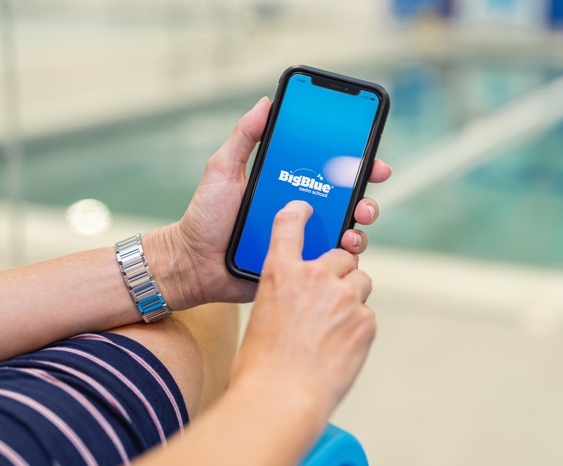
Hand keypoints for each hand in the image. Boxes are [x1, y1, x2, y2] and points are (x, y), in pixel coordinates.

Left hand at [148, 97, 390, 309]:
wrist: (194, 262)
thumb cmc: (206, 217)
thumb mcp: (222, 170)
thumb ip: (244, 137)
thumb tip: (265, 103)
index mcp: (288, 184)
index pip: (328, 170)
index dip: (354, 161)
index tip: (369, 153)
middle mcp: (302, 211)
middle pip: (346, 199)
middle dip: (365, 191)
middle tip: (368, 188)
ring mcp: (304, 239)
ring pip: (346, 229)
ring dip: (360, 222)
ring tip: (355, 221)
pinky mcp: (300, 265)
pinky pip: (331, 260)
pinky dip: (345, 253)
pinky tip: (343, 247)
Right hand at [230, 201, 375, 428]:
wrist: (281, 399)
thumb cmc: (260, 365)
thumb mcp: (262, 317)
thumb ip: (285, 297)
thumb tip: (302, 302)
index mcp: (279, 272)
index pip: (289, 224)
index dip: (300, 211)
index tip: (307, 209)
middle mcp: (313, 276)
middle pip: (341, 254)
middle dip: (339, 271)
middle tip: (330, 295)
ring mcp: (343, 297)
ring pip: (359, 282)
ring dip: (351, 297)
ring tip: (334, 326)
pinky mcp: (365, 321)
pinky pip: (366, 314)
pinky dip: (356, 327)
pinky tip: (339, 348)